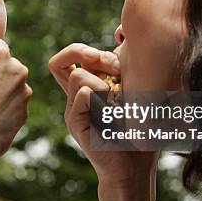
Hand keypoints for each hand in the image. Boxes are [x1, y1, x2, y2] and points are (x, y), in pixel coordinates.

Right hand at [49, 43, 157, 185]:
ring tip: (120, 97)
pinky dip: (102, 97)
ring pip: (78, 76)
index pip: (67, 58)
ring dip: (103, 80)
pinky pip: (82, 95)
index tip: (112, 58)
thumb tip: (120, 34)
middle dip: (94, 56)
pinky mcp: (75, 124)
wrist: (135, 166)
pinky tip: (116, 111)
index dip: (82, 50)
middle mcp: (75, 97)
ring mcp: (73, 110)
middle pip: (61, 61)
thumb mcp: (134, 91)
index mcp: (86, 87)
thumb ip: (124, 67)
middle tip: (118, 69)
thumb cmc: (140, 129)